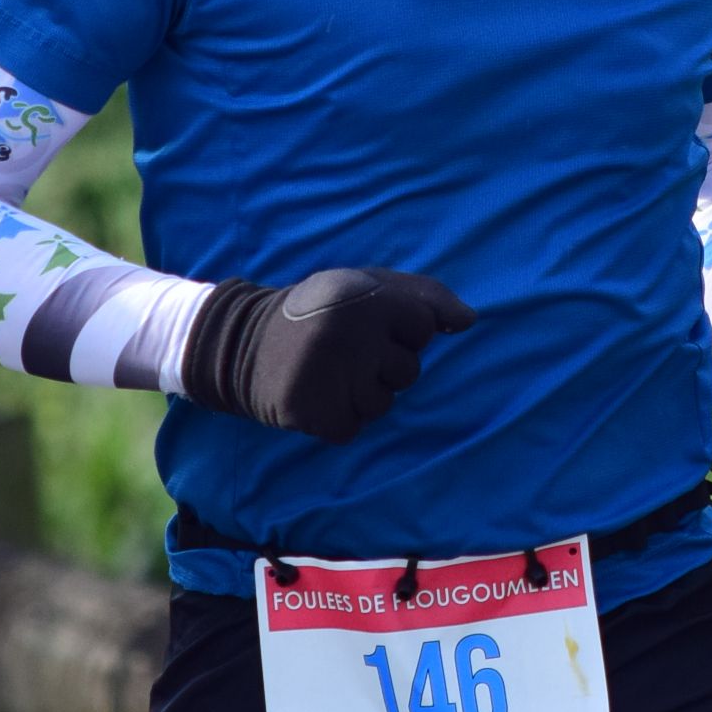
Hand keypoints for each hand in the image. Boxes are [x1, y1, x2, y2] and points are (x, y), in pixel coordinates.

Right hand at [181, 267, 476, 442]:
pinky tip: (318, 394)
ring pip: (383, 403)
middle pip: (409, 370)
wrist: (241, 343)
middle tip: (345, 351)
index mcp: (362, 295)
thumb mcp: (365, 284)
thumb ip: (423, 294)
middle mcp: (347, 333)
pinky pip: (353, 427)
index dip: (402, 327)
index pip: (424, 326)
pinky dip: (339, 417)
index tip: (368, 322)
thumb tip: (469, 321)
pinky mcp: (311, 411)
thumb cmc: (318, 310)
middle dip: (385, 363)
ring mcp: (328, 374)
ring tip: (330, 372)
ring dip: (363, 393)